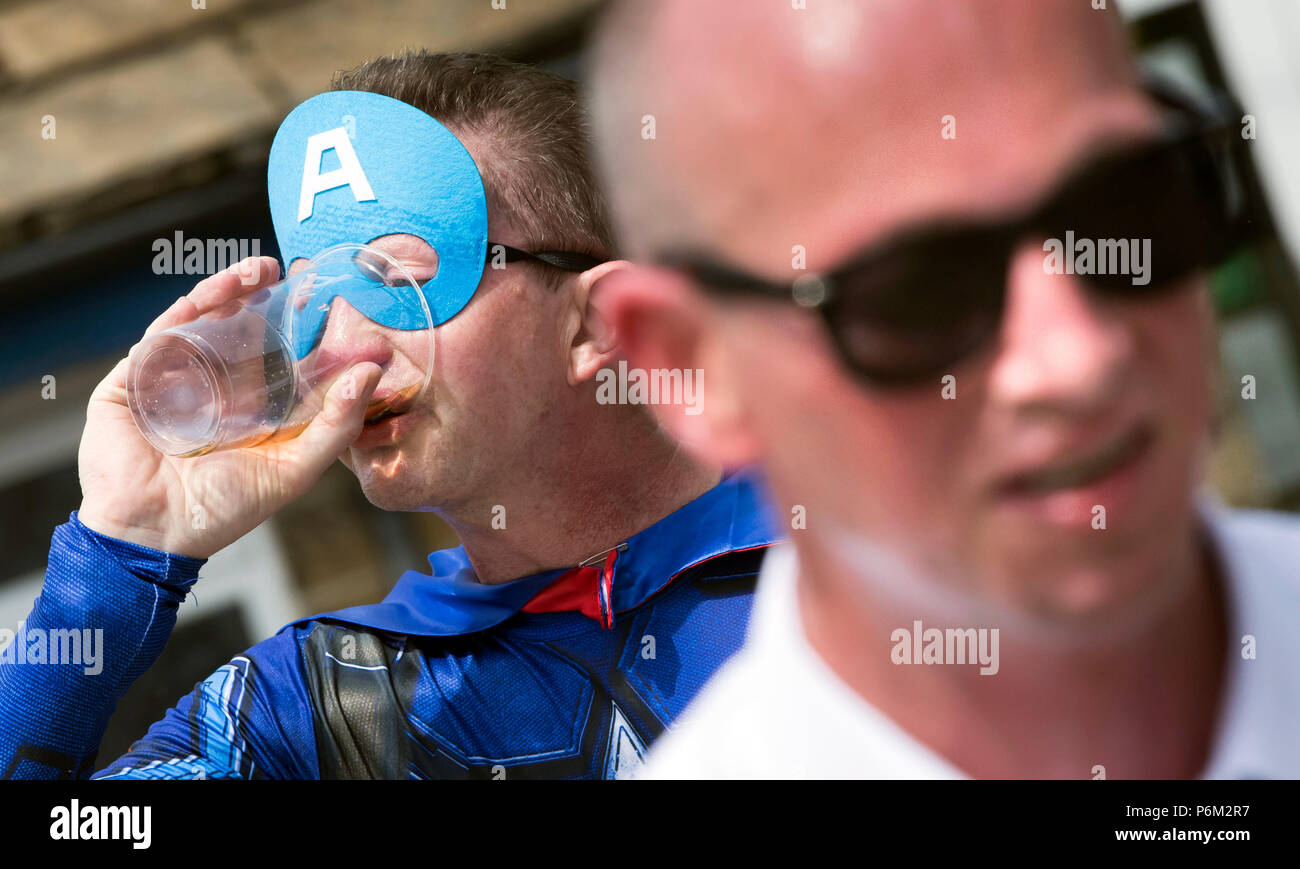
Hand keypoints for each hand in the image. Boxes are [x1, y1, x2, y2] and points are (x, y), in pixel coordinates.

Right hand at [77, 257, 381, 558]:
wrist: (153, 535)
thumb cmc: (224, 510)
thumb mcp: (293, 469)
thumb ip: (335, 425)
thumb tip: (372, 372)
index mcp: (247, 411)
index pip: (276, 359)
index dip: (300, 330)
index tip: (330, 302)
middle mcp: (210, 391)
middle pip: (239, 332)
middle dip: (263, 298)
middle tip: (294, 271)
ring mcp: (170, 382)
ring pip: (201, 323)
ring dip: (228, 291)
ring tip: (260, 269)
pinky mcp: (132, 380)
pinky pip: (162, 334)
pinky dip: (189, 309)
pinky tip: (220, 292)